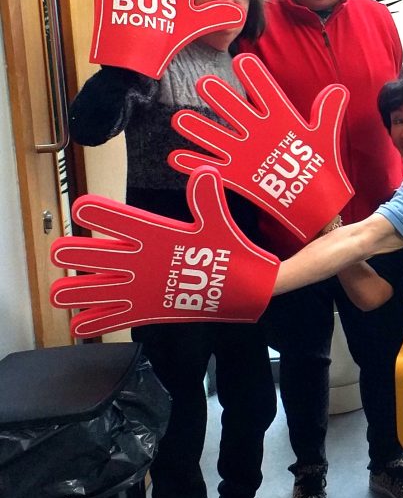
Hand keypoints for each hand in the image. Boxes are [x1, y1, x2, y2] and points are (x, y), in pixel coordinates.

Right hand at [50, 168, 279, 337]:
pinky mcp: (145, 310)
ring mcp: (138, 285)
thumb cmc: (230, 251)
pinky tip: (79, 324)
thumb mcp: (218, 226)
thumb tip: (206, 173)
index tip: (83, 208)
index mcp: (153, 233)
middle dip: (73, 252)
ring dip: (75, 290)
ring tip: (62, 294)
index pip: (117, 219)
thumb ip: (208, 203)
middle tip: (63, 253)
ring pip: (92, 286)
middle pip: (91, 253)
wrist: (244, 286)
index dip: (98, 213)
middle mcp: (138, 257)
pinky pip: (112, 317)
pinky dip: (93, 322)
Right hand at [169, 53, 353, 240]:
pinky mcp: (238, 174)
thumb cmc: (319, 163)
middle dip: (221, 98)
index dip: (254, 77)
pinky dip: (194, 163)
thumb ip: (327, 114)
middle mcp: (257, 130)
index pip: (265, 91)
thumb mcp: (323, 136)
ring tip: (181, 120)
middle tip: (206, 83)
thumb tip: (339, 90)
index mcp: (279, 116)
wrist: (316, 199)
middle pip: (235, 109)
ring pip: (217, 135)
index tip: (242, 61)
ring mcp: (245, 151)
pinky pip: (214, 165)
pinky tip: (176, 157)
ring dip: (199, 128)